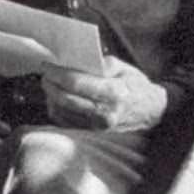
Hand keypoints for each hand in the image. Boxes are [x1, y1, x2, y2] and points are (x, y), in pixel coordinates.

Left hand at [42, 56, 166, 132]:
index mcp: (114, 93)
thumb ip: (101, 63)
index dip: (58, 73)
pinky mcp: (90, 132)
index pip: (76, 83)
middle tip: (44, 73)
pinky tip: (56, 97)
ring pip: (61, 111)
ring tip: (50, 83)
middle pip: (65, 98)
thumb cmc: (135, 86)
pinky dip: (56, 107)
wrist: (148, 112)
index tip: (48, 65)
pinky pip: (64, 121)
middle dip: (49, 84)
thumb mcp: (124, 68)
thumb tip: (77, 60)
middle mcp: (104, 113)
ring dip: (50, 96)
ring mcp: (96, 126)